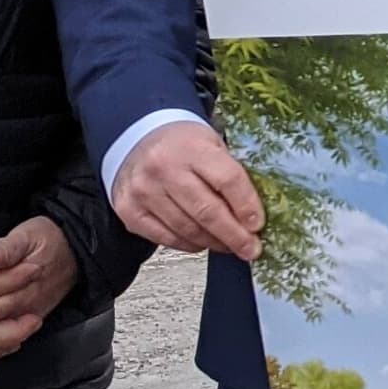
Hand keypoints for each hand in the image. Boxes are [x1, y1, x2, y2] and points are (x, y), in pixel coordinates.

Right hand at [113, 120, 262, 260]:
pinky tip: (201, 242)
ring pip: (187, 229)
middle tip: (250, 249)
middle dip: (234, 236)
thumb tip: (252, 217)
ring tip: (228, 246)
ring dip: (213, 242)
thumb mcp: (212, 144)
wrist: (137, 138)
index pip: (227, 180)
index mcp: (192, 147)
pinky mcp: (129, 211)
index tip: (257, 225)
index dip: (247, 206)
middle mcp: (163, 168)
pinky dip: (188, 245)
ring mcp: (143, 191)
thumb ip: (230, 175)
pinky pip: (165, 238)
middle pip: (207, 211)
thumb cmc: (182, 145)